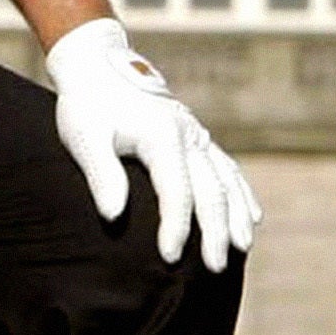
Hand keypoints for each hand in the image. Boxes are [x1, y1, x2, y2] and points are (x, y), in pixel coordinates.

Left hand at [45, 20, 258, 271]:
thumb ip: (102, 175)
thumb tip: (113, 216)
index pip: (177, 190)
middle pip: (211, 190)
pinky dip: (241, 194)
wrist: (98, 66)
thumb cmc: (87, 106)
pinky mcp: (198, 137)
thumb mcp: (84, 138)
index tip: (171, 258)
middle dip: (215, 231)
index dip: (176, 227)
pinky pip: (228, 168)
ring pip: (227, 180)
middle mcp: (188, 135)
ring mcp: (197, 135)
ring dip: (235, 216)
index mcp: (162, 136)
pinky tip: (251, 217)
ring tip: (242, 249)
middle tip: (215, 268)